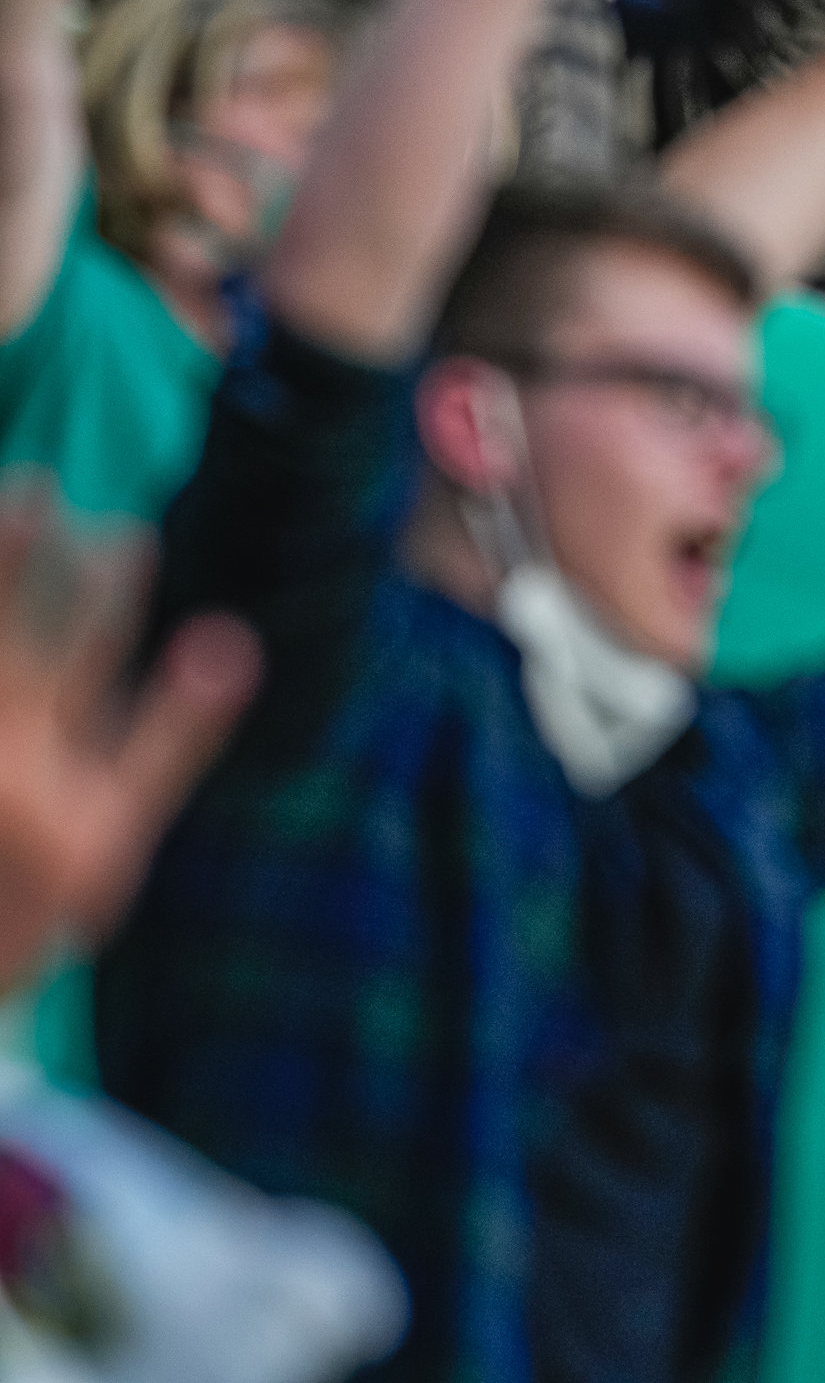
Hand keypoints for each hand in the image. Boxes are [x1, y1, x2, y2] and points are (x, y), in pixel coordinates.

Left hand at [0, 491, 259, 991]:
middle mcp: (5, 766)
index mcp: (57, 787)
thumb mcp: (115, 830)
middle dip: (27, 567)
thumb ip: (173, 734)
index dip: (109, 598)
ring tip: (6, 504)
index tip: (131, 536)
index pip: (87, 667)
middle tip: (36, 490)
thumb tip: (230, 638)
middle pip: (17, 649)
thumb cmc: (36, 907)